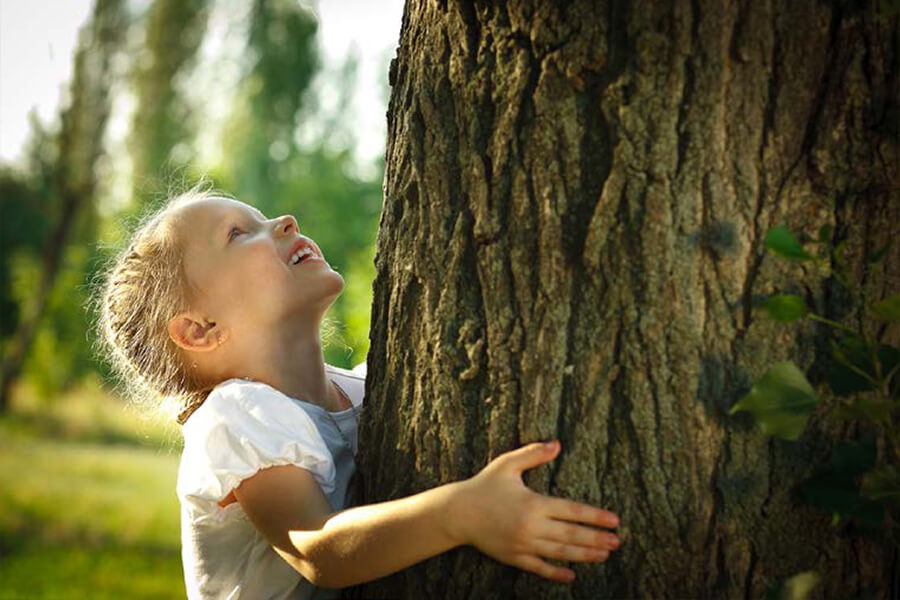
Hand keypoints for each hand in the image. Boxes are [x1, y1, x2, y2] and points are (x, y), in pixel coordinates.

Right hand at [450, 440, 619, 582]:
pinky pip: (539, 568)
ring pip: (560, 553)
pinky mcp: (514, 557)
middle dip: (597, 539)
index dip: (595, 516)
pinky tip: (572, 576)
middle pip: (571, 535)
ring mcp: (523, 544)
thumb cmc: (483, 485)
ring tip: (603, 555)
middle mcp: (531, 526)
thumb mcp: (507, 464)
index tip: (614, 521)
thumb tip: (557, 443)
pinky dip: (556, 573)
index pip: (572, 511)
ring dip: (584, 555)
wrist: (457, 512)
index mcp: (534, 503)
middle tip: (617, 542)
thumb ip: (533, 453)